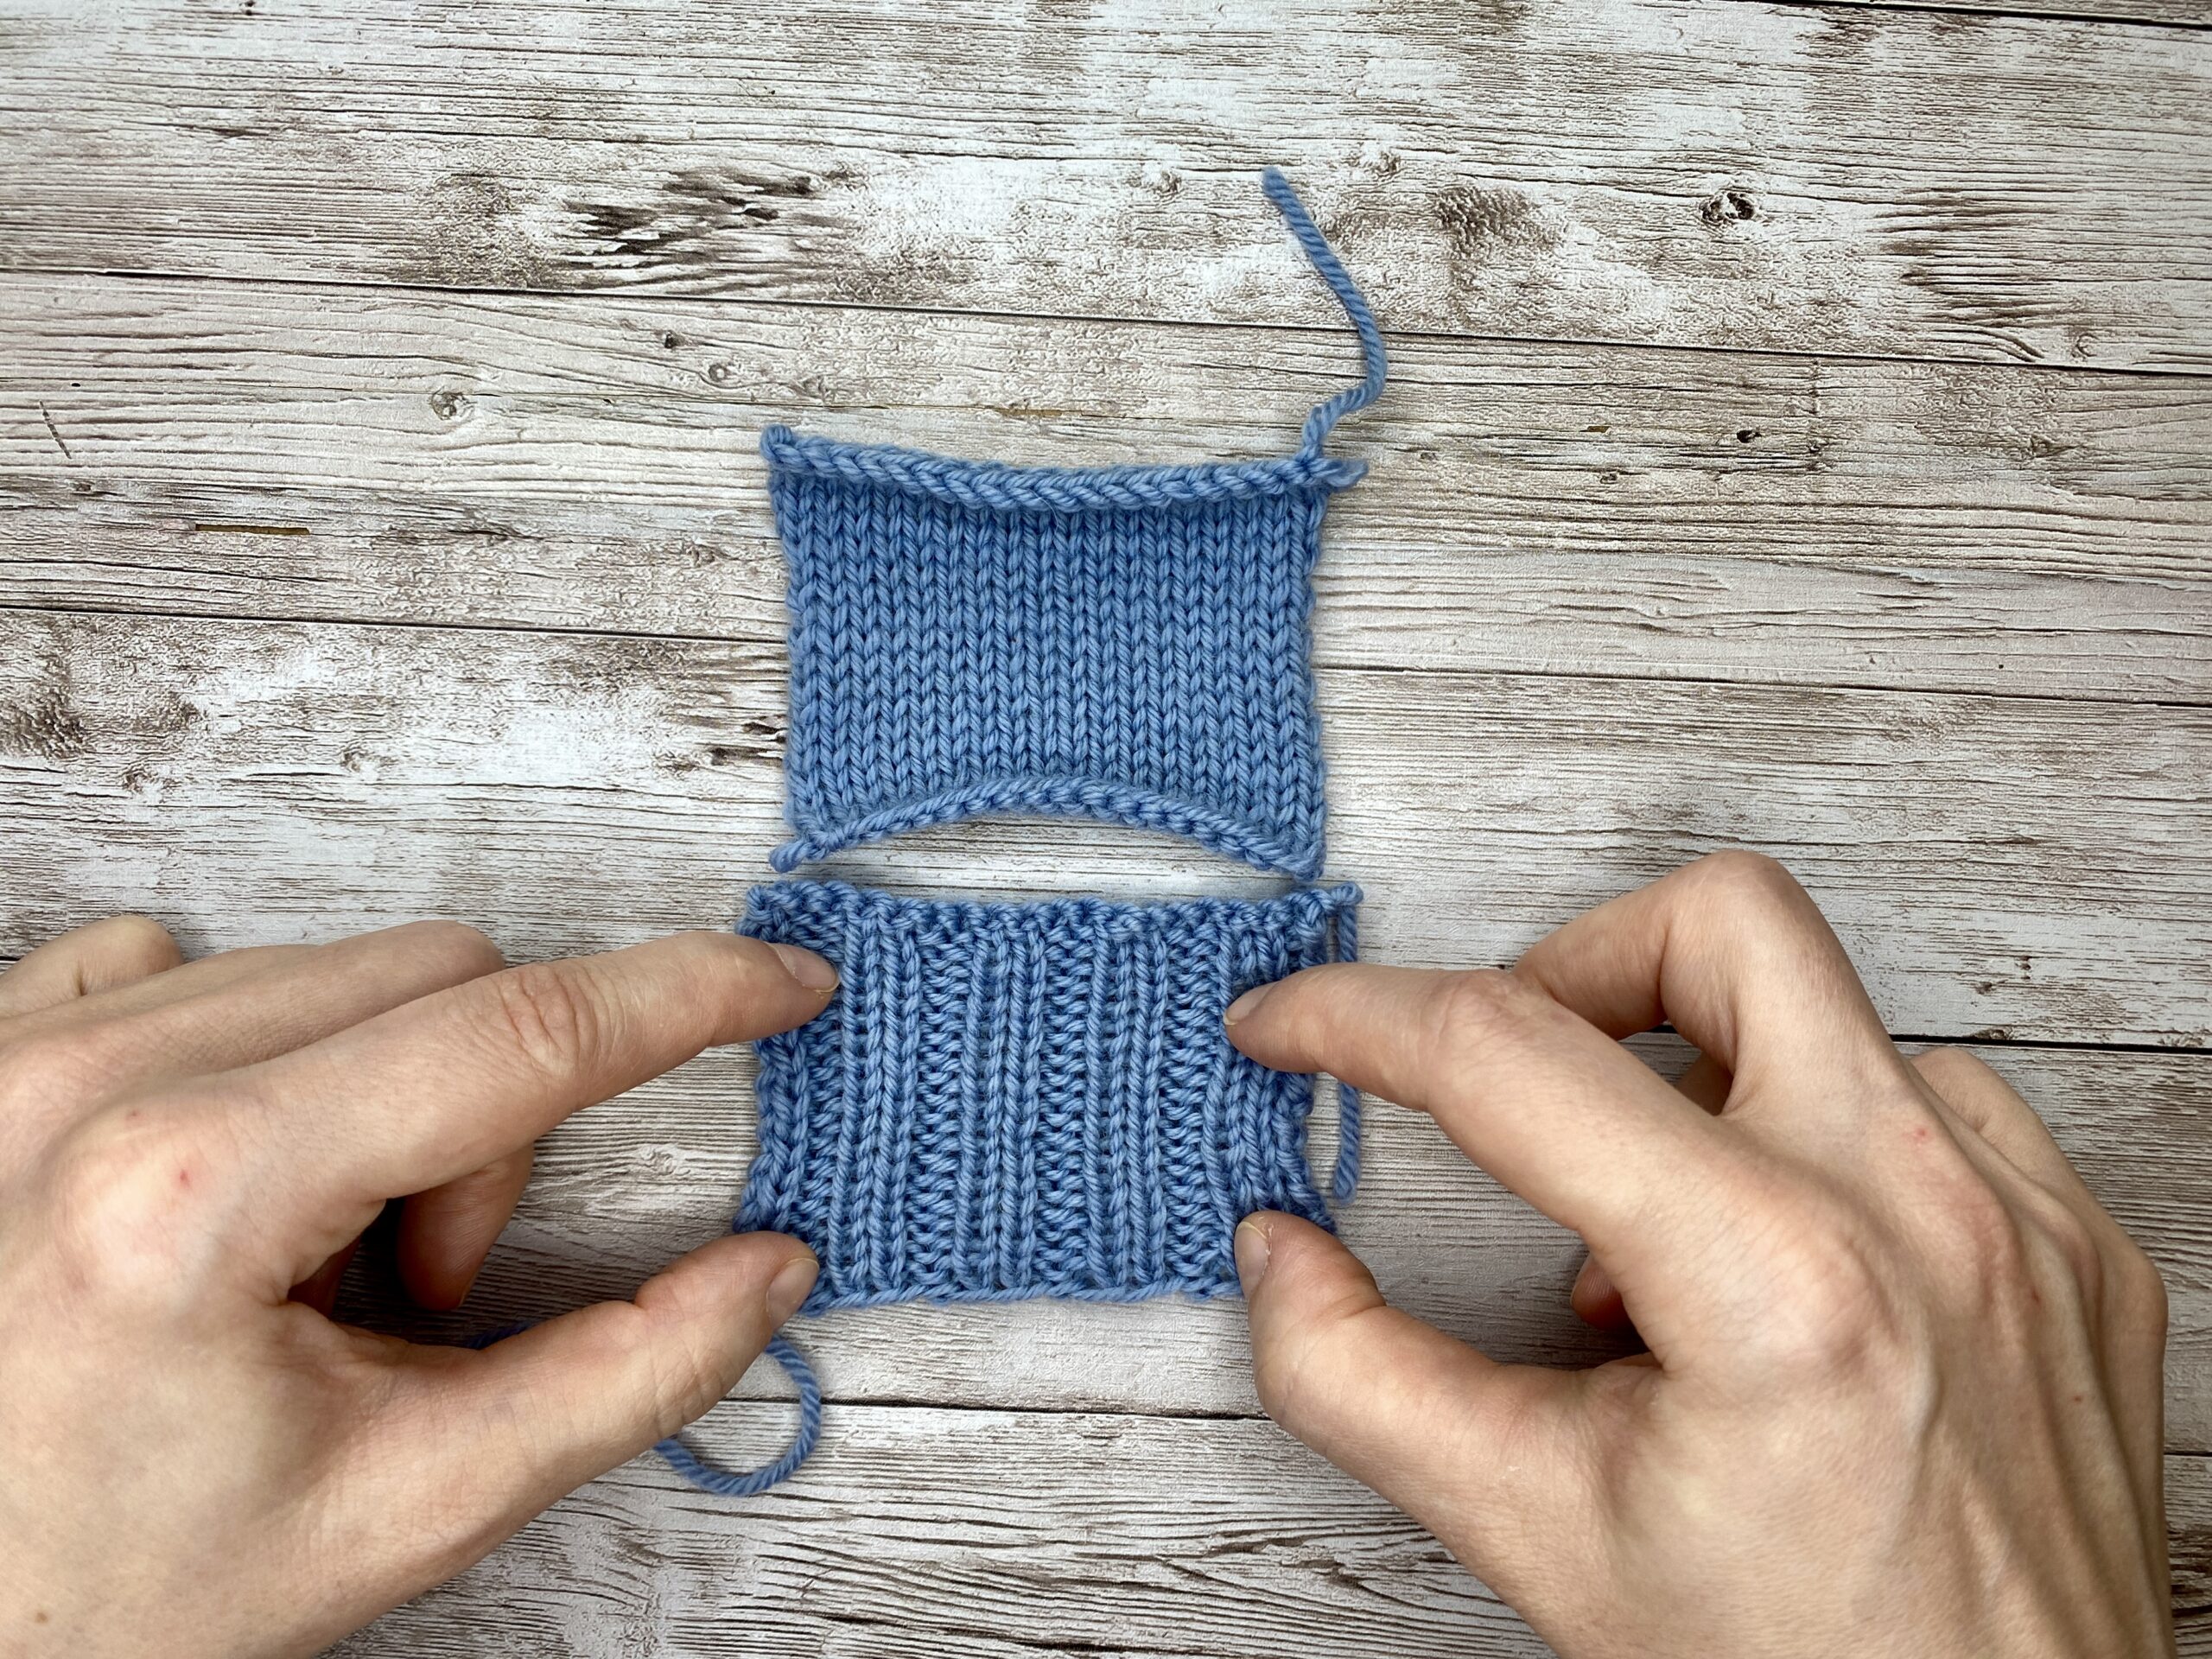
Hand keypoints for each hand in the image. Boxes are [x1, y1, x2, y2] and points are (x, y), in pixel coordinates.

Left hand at [0, 915, 836, 1657]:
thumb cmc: (109, 1592)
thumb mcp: (401, 1509)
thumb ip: (621, 1380)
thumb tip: (767, 1274)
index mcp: (195, 1193)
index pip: (518, 1036)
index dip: (686, 999)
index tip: (783, 984)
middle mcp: (90, 1085)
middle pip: (441, 984)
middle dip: (485, 1134)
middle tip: (418, 1293)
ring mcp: (15, 1051)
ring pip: (335, 970)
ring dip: (376, 1100)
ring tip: (294, 1264)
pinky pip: (189, 961)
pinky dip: (259, 1056)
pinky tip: (220, 1185)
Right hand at [1227, 852, 2172, 1658]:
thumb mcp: (1531, 1534)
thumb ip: (1355, 1377)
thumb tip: (1278, 1250)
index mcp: (1775, 1285)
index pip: (1508, 1055)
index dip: (1353, 1017)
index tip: (1288, 1027)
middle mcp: (1927, 1215)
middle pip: (1719, 920)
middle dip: (1569, 965)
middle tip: (1511, 1081)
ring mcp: (2027, 1222)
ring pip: (1832, 1011)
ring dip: (1704, 1079)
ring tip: (1656, 1237)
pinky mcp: (2083, 1249)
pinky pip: (1933, 1103)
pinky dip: (1824, 1147)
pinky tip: (1786, 1274)